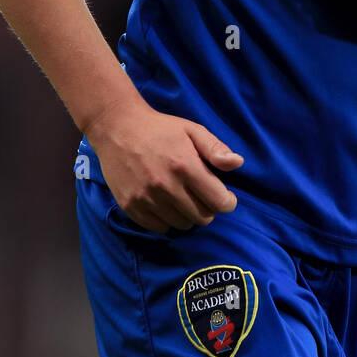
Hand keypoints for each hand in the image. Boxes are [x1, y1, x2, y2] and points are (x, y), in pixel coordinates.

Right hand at [83, 97, 241, 233]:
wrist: (117, 128)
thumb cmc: (160, 129)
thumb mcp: (192, 130)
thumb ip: (216, 149)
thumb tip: (238, 163)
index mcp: (185, 166)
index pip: (218, 202)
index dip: (227, 202)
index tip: (225, 197)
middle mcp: (166, 186)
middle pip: (202, 217)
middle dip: (208, 209)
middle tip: (202, 196)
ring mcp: (146, 198)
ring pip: (182, 225)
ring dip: (188, 215)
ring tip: (183, 198)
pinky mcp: (130, 206)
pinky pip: (159, 228)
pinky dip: (167, 220)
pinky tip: (166, 204)